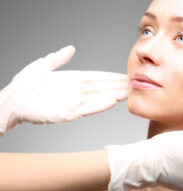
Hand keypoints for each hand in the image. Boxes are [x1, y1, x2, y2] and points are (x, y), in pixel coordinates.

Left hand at [0, 46, 127, 135]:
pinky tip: (112, 101)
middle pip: (101, 88)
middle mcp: (76, 91)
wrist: (12, 102)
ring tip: (128, 93)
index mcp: (72, 79)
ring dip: (114, 95)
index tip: (124, 75)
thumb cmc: (23, 85)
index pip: (96, 77)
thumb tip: (71, 48)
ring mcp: (73, 103)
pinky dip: (100, 105)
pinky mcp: (69, 113)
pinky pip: (88, 109)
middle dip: (117, 86)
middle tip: (133, 84)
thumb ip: (58, 58)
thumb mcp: (42, 66)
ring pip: (98, 98)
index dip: (110, 76)